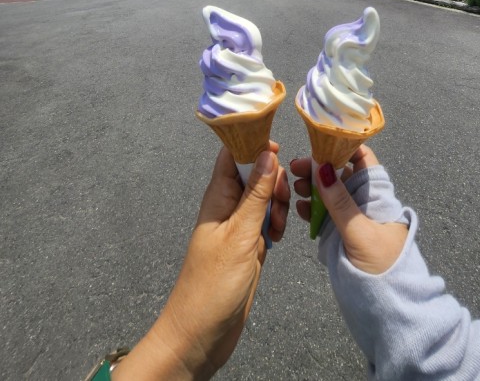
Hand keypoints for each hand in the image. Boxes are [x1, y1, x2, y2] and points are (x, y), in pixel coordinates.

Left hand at [116, 142, 289, 379]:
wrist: (201, 335)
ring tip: (276, 227)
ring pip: (265, 197)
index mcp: (218, 196)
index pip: (233, 153)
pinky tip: (277, 238)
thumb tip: (269, 153)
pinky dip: (277, 224)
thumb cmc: (211, 286)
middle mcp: (228, 206)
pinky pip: (267, 220)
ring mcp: (238, 225)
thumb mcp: (240, 235)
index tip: (278, 149)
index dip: (254, 144)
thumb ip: (256, 194)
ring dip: (277, 205)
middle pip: (256, 173)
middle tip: (277, 203)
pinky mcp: (249, 244)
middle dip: (274, 181)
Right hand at [291, 145, 407, 274]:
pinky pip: (324, 214)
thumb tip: (321, 166)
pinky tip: (299, 207)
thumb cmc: (383, 266)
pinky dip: (311, 208)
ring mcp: (351, 218)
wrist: (389, 308)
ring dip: (311, 187)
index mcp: (378, 195)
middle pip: (340, 175)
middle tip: (295, 167)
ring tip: (294, 186)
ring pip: (329, 193)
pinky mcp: (340, 234)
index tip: (318, 141)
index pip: (363, 160)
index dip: (343, 146)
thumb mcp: (360, 233)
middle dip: (318, 167)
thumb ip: (340, 202)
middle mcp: (365, 202)